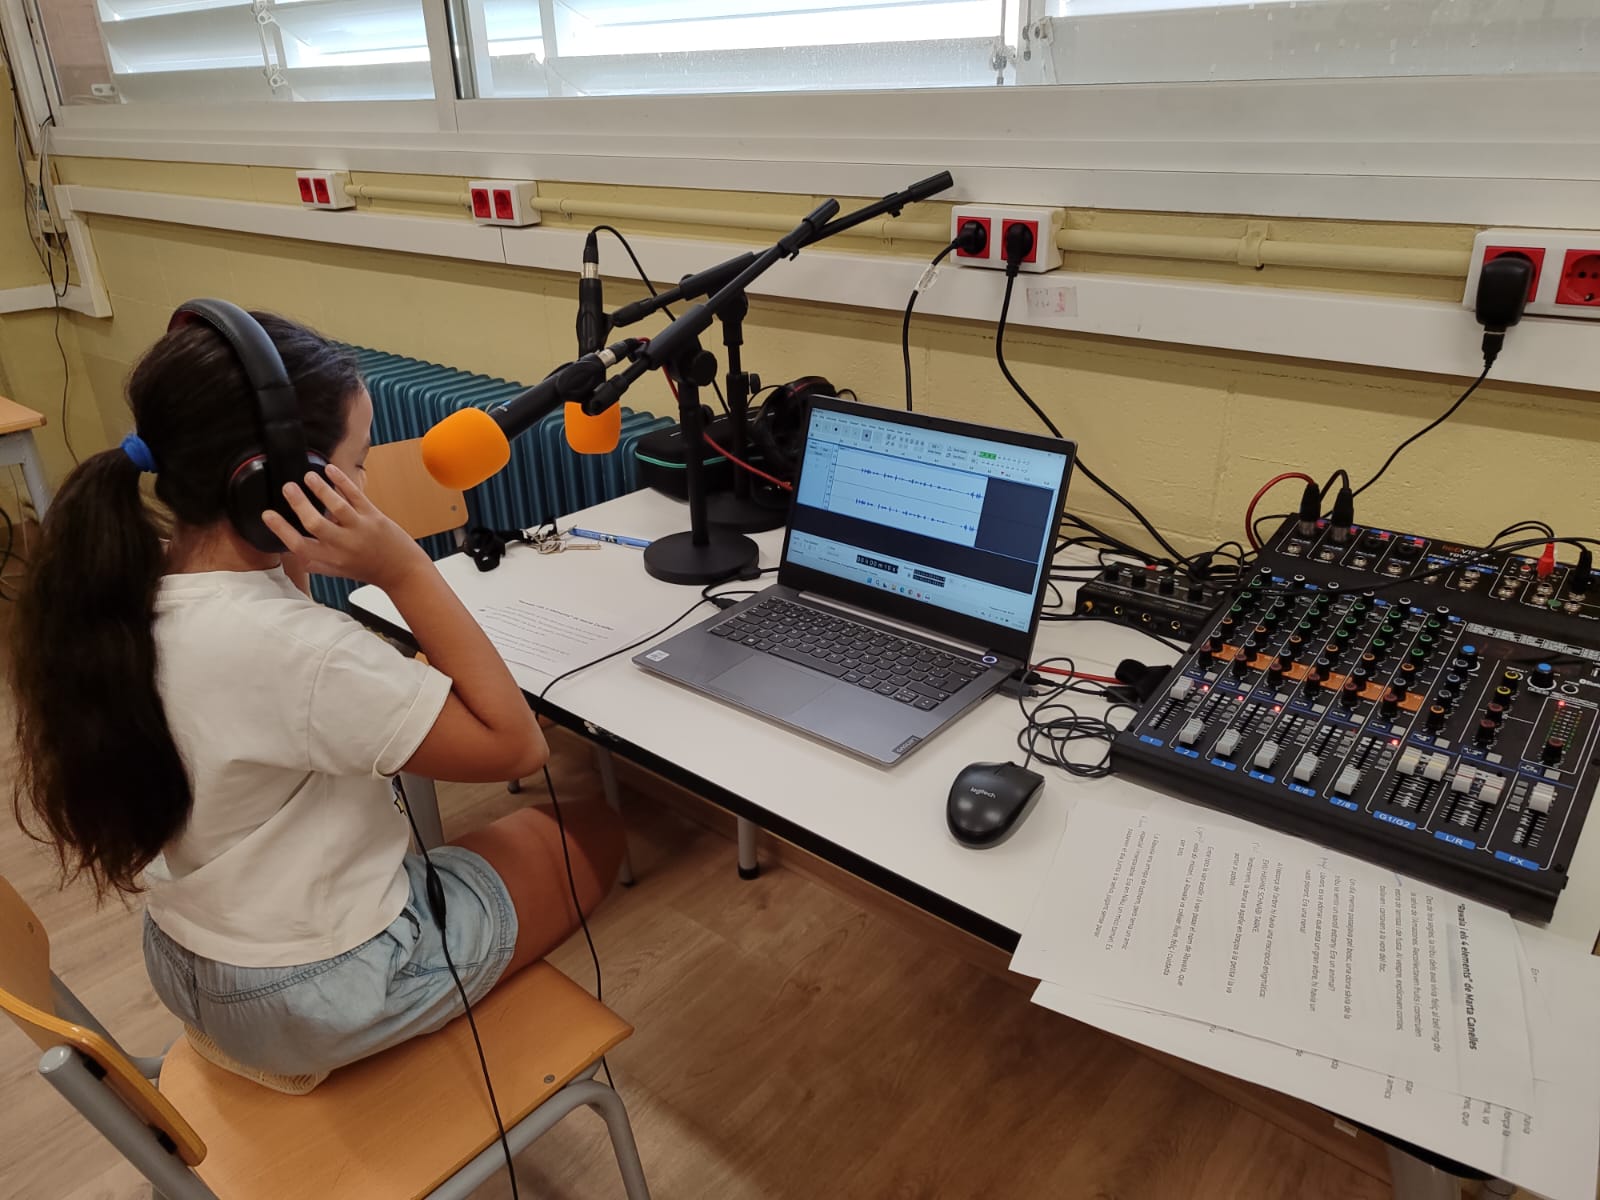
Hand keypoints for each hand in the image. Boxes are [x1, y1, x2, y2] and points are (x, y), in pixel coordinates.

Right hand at [262, 466, 430, 590]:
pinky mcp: (374, 517)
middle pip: (315, 524)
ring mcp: (360, 530)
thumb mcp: (337, 572)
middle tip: (287, 487)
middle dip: (299, 504)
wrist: (402, 572)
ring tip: (308, 476)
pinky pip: (356, 496)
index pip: (299, 546)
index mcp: (330, 559)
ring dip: (321, 489)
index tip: (267, 514)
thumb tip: (291, 550)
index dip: (281, 530)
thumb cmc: (367, 569)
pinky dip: (343, 482)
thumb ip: (315, 562)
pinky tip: (330, 470)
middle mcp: (343, 545)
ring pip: (337, 507)